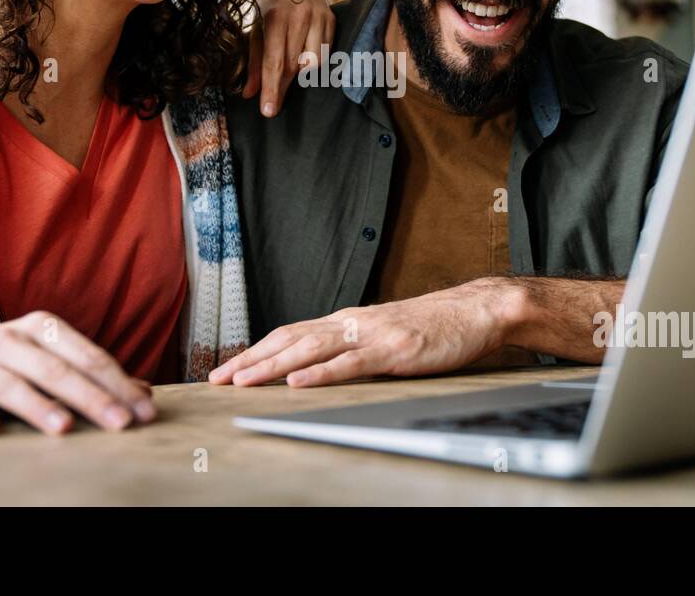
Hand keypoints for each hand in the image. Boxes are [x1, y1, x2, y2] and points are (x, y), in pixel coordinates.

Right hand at [0, 310, 156, 436]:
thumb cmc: (13, 363)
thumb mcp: (51, 358)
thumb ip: (94, 375)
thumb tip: (145, 393)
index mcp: (43, 329)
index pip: (89, 357)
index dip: (119, 384)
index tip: (145, 412)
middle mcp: (11, 340)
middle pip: (57, 371)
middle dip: (92, 398)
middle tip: (121, 424)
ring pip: (13, 385)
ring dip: (38, 407)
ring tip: (64, 428)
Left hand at [208, 279, 522, 387]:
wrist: (477, 311)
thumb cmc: (435, 326)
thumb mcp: (385, 333)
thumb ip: (354, 345)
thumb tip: (321, 362)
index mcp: (348, 320)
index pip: (291, 333)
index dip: (256, 350)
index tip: (228, 368)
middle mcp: (352, 322)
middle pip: (290, 339)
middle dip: (251, 359)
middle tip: (218, 379)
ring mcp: (372, 335)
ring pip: (311, 349)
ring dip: (273, 366)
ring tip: (243, 380)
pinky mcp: (393, 350)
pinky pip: (350, 364)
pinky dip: (320, 374)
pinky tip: (297, 383)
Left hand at [243, 0, 334, 116]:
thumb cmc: (269, 5)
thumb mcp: (255, 28)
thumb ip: (254, 61)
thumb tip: (250, 94)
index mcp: (275, 16)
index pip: (275, 61)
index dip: (271, 89)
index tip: (268, 111)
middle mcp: (299, 16)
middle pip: (293, 66)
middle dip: (282, 88)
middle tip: (274, 103)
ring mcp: (319, 17)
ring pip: (313, 63)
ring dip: (300, 74)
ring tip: (289, 73)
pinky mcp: (332, 19)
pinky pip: (325, 53)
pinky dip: (314, 61)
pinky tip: (304, 58)